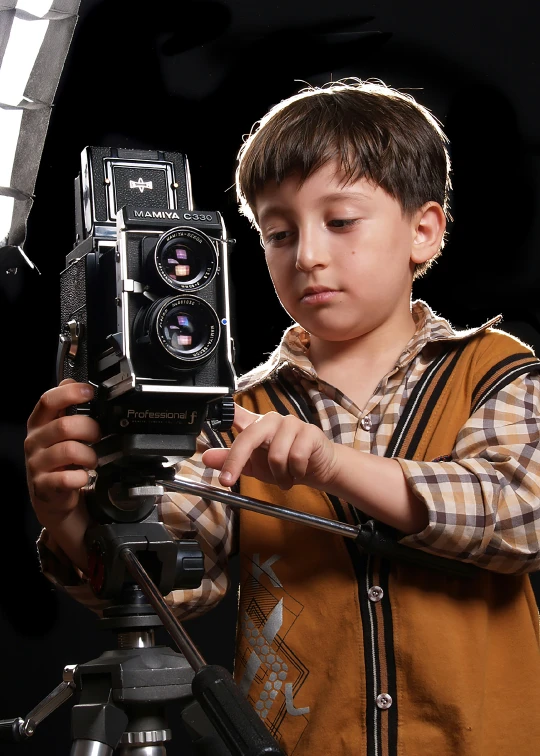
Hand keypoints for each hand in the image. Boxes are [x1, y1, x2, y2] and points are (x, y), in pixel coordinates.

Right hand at [24, 379, 100, 523]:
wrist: (51, 496)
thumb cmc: (59, 460)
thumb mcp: (58, 430)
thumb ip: (65, 407)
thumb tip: (72, 381)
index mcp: (39, 424)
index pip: (48, 400)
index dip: (69, 393)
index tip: (89, 392)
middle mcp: (35, 441)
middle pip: (64, 425)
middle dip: (89, 429)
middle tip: (97, 436)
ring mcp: (37, 464)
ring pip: (68, 450)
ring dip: (89, 455)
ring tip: (92, 459)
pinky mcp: (44, 486)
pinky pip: (67, 478)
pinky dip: (81, 477)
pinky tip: (83, 476)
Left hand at [202, 404, 337, 490]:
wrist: (318, 468)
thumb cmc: (284, 464)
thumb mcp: (252, 466)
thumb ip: (230, 461)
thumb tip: (206, 459)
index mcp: (255, 425)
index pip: (236, 412)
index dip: (224, 412)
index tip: (211, 412)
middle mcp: (271, 420)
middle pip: (249, 436)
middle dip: (236, 462)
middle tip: (228, 482)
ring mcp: (291, 423)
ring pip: (276, 454)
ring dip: (279, 475)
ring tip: (284, 478)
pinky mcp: (309, 432)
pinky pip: (296, 457)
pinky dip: (295, 472)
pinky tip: (298, 472)